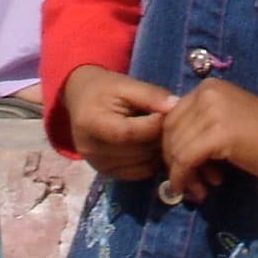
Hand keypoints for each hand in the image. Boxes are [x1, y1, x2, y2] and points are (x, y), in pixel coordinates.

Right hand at [61, 66, 176, 181]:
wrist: (81, 99)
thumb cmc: (105, 89)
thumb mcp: (126, 84)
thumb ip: (150, 95)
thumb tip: (175, 106)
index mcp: (91, 122)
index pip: (128, 133)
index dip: (153, 125)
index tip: (166, 112)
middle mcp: (90, 148)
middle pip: (136, 151)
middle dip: (158, 137)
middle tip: (168, 123)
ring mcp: (97, 164)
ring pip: (140, 164)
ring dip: (156, 150)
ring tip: (159, 132)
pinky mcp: (105, 173)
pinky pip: (138, 173)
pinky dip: (150, 161)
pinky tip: (151, 145)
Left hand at [160, 77, 257, 200]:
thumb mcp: (226, 119)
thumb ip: (200, 123)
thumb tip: (170, 147)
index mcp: (208, 87)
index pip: (171, 117)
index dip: (171, 145)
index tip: (183, 167)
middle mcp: (207, 93)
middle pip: (169, 132)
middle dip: (174, 161)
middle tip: (190, 182)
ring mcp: (212, 111)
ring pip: (176, 148)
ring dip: (182, 174)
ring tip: (200, 189)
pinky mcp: (218, 134)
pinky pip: (185, 160)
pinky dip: (184, 178)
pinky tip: (197, 190)